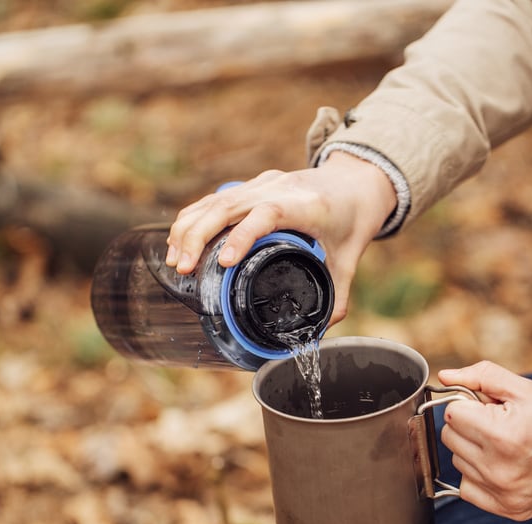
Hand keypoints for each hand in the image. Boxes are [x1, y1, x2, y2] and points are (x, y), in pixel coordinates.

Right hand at [166, 151, 396, 322]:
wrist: (356, 181)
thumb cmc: (353, 218)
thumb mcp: (349, 258)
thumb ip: (336, 296)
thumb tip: (314, 334)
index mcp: (305, 205)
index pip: (267, 214)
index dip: (242, 236)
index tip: (223, 263)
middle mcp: (278, 188)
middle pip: (228, 206)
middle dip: (198, 236)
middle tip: (184, 269)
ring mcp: (262, 184)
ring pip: (215, 200)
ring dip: (189, 228)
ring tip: (176, 261)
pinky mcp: (251, 186)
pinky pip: (214, 199)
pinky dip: (193, 218)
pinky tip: (179, 241)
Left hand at [437, 361, 531, 520]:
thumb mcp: (524, 387)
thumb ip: (479, 377)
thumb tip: (444, 376)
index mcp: (502, 435)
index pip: (451, 413)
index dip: (469, 404)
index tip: (490, 406)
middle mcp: (499, 469)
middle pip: (449, 438)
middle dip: (469, 425)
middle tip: (501, 422)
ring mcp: (504, 494)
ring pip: (458, 462)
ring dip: (474, 449)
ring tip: (508, 443)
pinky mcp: (510, 510)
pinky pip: (468, 489)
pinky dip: (479, 475)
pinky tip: (503, 464)